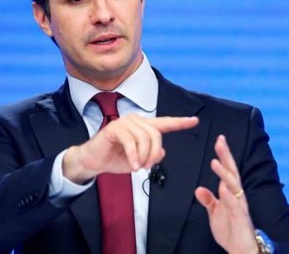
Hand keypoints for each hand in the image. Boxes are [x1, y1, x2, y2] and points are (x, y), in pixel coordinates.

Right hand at [63, 115, 198, 182]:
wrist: (93, 161)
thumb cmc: (114, 159)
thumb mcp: (138, 161)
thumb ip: (151, 156)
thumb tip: (162, 151)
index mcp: (143, 127)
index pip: (165, 123)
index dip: (180, 122)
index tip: (195, 120)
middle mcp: (135, 121)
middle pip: (156, 135)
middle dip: (154, 154)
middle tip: (148, 167)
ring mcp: (125, 122)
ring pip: (144, 139)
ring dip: (144, 157)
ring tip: (139, 168)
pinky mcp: (114, 128)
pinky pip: (130, 142)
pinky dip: (134, 156)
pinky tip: (133, 166)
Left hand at [194, 135, 257, 252]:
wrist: (241, 250)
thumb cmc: (231, 230)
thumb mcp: (214, 213)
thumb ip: (208, 200)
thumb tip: (198, 188)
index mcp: (230, 193)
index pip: (227, 170)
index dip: (223, 155)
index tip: (219, 140)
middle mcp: (237, 196)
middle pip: (232, 172)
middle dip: (226, 156)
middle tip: (220, 141)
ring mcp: (239, 206)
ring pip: (234, 186)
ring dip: (225, 174)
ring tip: (215, 162)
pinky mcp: (241, 218)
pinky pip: (235, 206)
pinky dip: (230, 197)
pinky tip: (223, 188)